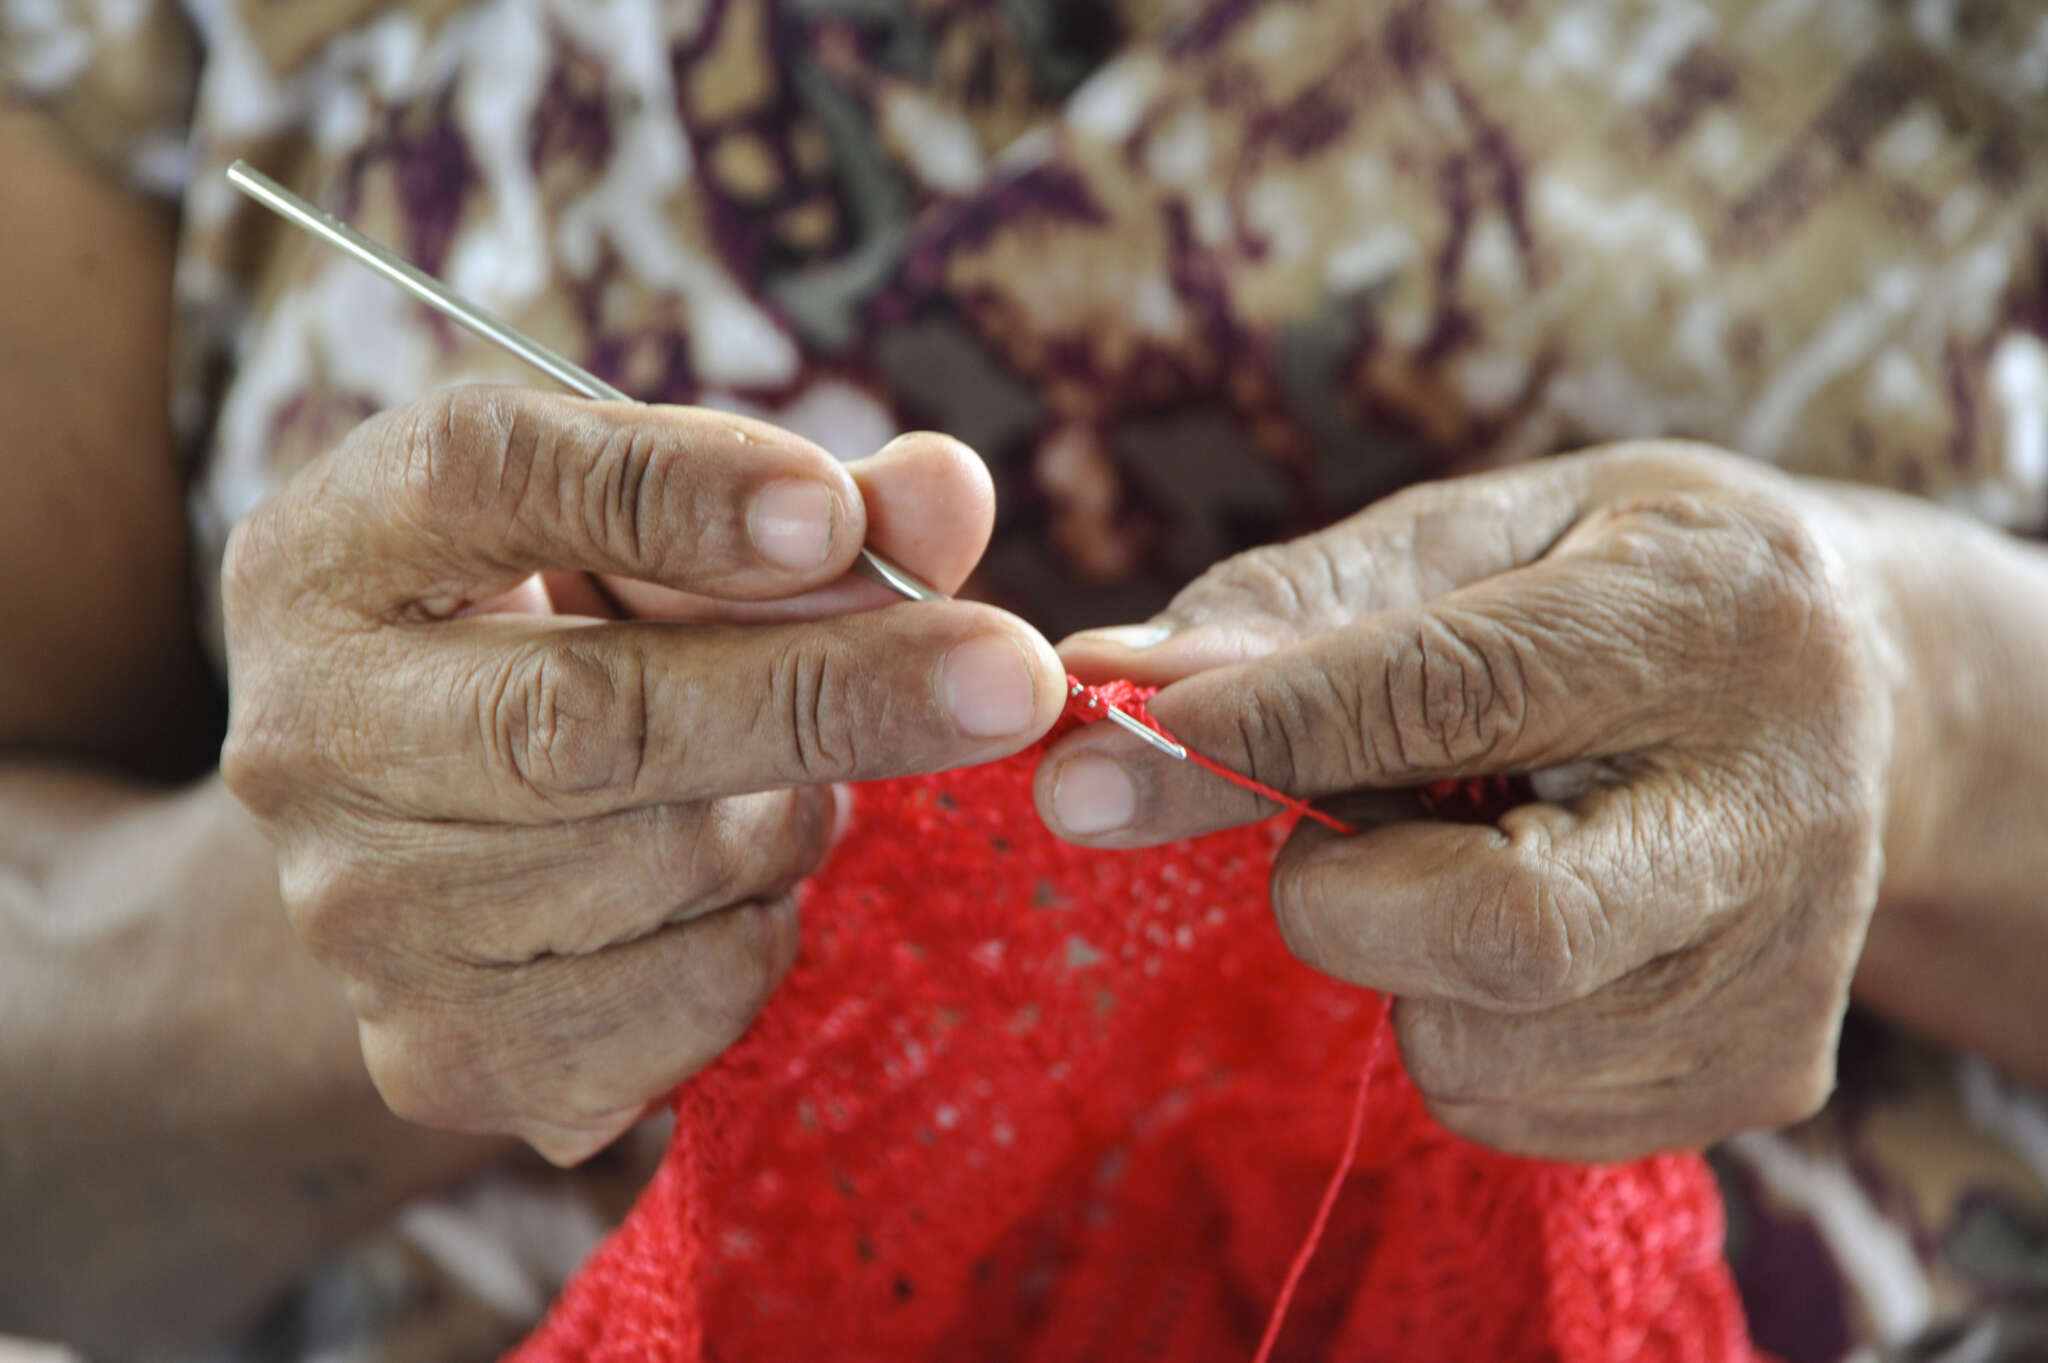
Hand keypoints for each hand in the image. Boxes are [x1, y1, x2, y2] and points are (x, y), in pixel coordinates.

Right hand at [222, 387, 1065, 1163]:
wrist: (431, 854)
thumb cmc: (564, 644)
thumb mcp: (649, 540)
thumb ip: (798, 503)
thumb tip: (943, 498)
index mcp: (338, 553)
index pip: (487, 478)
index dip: (674, 491)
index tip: (838, 517)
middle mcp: (308, 739)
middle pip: (587, 719)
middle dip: (829, 694)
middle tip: (1012, 678)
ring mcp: (361, 920)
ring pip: (663, 869)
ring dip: (791, 819)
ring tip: (780, 784)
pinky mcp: (444, 1058)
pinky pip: (687, 1004)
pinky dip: (761, 937)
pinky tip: (726, 889)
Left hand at [1037, 443, 1899, 1160]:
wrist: (1866, 699)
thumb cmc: (1627, 590)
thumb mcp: (1489, 534)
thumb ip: (1303, 606)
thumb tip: (1113, 672)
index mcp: (1713, 620)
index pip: (1454, 694)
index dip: (1264, 730)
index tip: (1100, 745)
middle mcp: (1777, 812)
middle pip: (1498, 934)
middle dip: (1337, 895)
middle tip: (1334, 828)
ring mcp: (1780, 970)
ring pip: (1478, 1051)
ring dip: (1392, 962)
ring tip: (1466, 853)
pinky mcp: (1759, 1075)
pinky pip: (1512, 1110)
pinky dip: (1453, 1026)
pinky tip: (1521, 923)